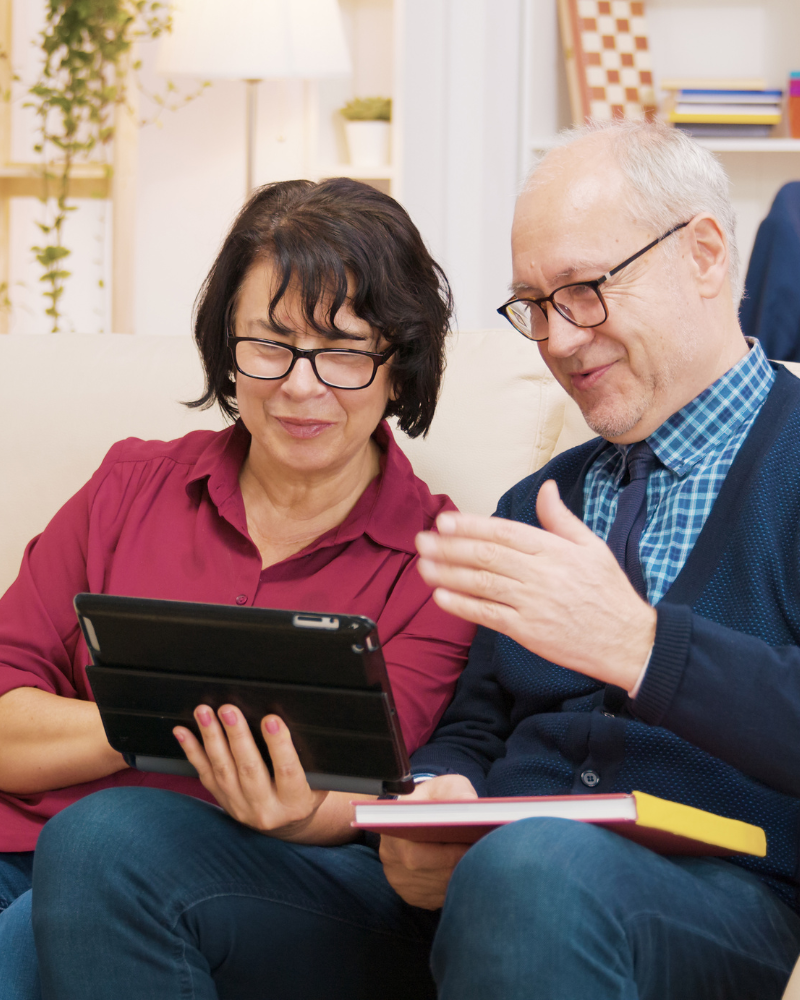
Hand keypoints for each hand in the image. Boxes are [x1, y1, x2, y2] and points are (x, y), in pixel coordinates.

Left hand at [174, 705, 326, 840]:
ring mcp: (240, 806)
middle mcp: (265, 808)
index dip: (279, 745)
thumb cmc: (305, 791)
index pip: (288, 772)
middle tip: (229, 710)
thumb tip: (294, 720)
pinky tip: (183, 732)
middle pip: (249, 769)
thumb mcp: (318, 781)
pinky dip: (192, 751)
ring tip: (204, 713)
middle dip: (237, 736)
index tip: (271, 719)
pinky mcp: (222, 800)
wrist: (286, 823)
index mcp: (295, 802)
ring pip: (223, 770)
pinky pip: (204, 774)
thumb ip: (307, 760)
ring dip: (211, 738)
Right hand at [379, 774, 477, 909]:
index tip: (471, 848)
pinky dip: (455, 887)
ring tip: (479, 863)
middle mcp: (390, 858)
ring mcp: (399, 880)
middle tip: (484, 857)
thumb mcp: (443, 785)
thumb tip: (471, 804)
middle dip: (460, 867)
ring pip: (437, 889)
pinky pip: (438, 899)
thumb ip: (457, 791)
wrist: (414, 814)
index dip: (447, 855)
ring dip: (460, 879)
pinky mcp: (410, 894)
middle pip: (430, 875)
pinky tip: (465, 872)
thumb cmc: (431, 799)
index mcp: (393, 830)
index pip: (416, 855)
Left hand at [415, 479, 656, 691]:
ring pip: (482, 584)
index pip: (504, 532)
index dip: (471, 525)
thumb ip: (561, 518)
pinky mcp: (527, 632)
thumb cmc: (609, 592)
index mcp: (555, 550)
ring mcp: (532, 604)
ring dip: (448, 574)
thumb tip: (545, 488)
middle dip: (450, 547)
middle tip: (422, 539)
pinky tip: (441, 597)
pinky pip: (488, 616)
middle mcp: (541, 574)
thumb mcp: (592, 546)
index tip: (445, 520)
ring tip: (423, 565)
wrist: (628, 641)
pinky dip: (462, 606)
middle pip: (486, 556)